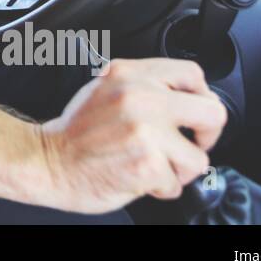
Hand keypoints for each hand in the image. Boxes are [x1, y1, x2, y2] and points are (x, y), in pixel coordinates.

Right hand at [34, 57, 227, 213]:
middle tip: (190, 144)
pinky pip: (177, 183)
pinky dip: (161, 187)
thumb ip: (143, 84)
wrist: (48, 160)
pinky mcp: (147, 164)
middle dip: (206, 135)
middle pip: (212, 112)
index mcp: (130, 73)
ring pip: (199, 157)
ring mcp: (145, 131)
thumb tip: (186, 96)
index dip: (201, 97)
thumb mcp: (105, 88)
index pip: (192, 74)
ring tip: (155, 165)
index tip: (192, 114)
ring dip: (180, 169)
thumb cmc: (76, 132)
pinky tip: (140, 177)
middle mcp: (140, 97)